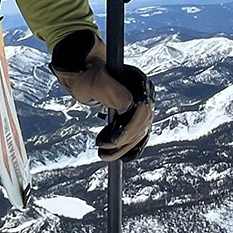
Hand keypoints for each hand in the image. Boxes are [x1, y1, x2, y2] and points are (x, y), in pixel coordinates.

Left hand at [49, 30, 154, 161]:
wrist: (86, 75)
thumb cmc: (88, 77)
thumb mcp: (97, 82)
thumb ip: (113, 91)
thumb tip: (129, 107)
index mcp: (140, 83)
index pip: (142, 110)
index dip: (129, 128)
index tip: (112, 140)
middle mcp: (145, 95)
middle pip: (143, 124)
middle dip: (124, 141)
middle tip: (103, 150)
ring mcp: (142, 107)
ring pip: (140, 133)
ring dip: (124, 148)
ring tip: (104, 154)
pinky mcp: (136, 116)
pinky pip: (138, 136)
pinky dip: (130, 148)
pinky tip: (120, 157)